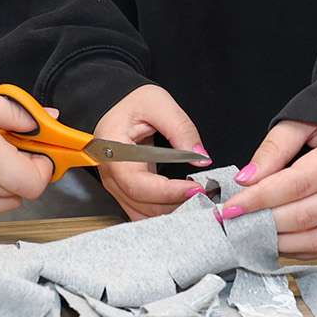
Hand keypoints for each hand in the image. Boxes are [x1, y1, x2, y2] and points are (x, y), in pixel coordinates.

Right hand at [94, 84, 209, 219]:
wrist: (114, 104)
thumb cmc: (132, 102)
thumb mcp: (159, 103)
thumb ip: (181, 128)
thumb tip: (200, 157)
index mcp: (113, 151)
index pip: (138, 184)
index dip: (168, 192)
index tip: (196, 188)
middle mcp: (110, 174)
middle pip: (141, 205)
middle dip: (175, 205)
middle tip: (206, 197)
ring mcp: (115, 185)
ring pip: (142, 214)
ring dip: (171, 212)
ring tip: (198, 201)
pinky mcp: (124, 190)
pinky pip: (142, 212)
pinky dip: (163, 213)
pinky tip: (183, 205)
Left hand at [220, 121, 316, 259]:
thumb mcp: (305, 121)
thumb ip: (274, 149)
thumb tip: (247, 180)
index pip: (298, 184)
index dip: (260, 199)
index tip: (232, 207)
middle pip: (307, 215)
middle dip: (265, 223)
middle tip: (236, 224)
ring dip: (281, 242)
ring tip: (253, 234)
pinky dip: (302, 250)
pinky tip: (280, 241)